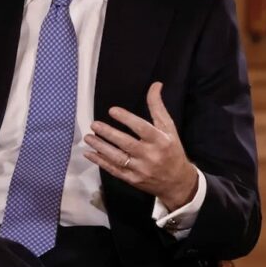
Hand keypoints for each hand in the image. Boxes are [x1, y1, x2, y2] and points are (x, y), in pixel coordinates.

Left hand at [84, 82, 198, 209]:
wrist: (177, 182)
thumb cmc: (171, 150)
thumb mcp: (168, 128)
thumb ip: (158, 107)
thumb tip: (155, 84)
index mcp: (160, 141)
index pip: (142, 128)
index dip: (127, 119)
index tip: (112, 110)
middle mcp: (150, 156)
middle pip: (126, 144)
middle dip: (109, 134)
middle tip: (94, 124)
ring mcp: (140, 169)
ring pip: (117, 158)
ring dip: (100, 147)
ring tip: (88, 137)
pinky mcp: (132, 179)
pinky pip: (114, 170)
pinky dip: (100, 162)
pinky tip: (89, 154)